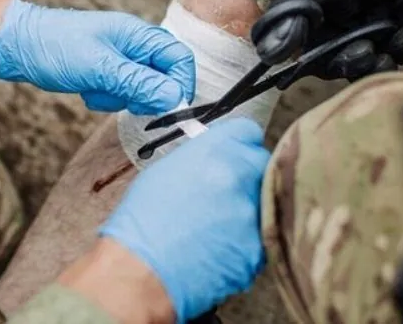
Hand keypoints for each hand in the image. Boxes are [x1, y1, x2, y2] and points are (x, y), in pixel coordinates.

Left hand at [0, 0, 195, 114]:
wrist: (15, 45)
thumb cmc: (54, 48)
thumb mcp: (99, 68)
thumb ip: (138, 83)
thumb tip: (175, 97)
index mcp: (138, 34)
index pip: (179, 59)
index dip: (179, 84)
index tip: (168, 107)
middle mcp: (133, 45)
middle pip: (162, 78)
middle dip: (141, 94)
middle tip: (118, 95)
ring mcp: (118, 59)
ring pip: (139, 90)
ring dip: (118, 97)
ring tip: (92, 88)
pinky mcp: (104, 71)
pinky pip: (119, 93)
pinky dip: (104, 97)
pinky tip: (84, 89)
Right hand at [100, 119, 269, 321]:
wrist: (139, 271)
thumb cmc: (141, 223)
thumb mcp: (165, 172)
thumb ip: (201, 158)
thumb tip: (218, 157)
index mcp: (214, 151)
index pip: (248, 132)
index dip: (239, 145)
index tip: (234, 154)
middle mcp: (238, 177)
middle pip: (261, 165)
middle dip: (247, 176)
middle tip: (224, 194)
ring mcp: (251, 214)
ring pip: (263, 203)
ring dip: (246, 211)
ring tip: (213, 227)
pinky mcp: (257, 250)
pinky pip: (259, 239)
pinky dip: (242, 244)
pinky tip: (215, 249)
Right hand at [251, 0, 402, 79]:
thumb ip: (289, 21)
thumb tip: (270, 57)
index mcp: (317, 18)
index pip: (328, 57)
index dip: (345, 65)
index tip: (362, 57)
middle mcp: (345, 13)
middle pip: (365, 51)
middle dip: (379, 57)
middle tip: (387, 51)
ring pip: (393, 34)